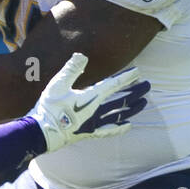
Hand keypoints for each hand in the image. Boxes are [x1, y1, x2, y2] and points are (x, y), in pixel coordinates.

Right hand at [29, 54, 150, 152]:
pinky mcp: (89, 133)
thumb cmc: (49, 108)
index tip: (138, 72)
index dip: (126, 78)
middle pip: (121, 100)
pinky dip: (119, 128)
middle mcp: (96, 110)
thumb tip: (82, 55)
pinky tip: (129, 126)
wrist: (41, 133)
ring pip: (118, 115)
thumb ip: (71, 69)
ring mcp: (94, 123)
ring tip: (143, 103)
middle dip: (135, 92)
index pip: (113, 85)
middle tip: (148, 86)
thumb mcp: (57, 85)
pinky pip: (108, 131)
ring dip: (132, 108)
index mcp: (90, 97)